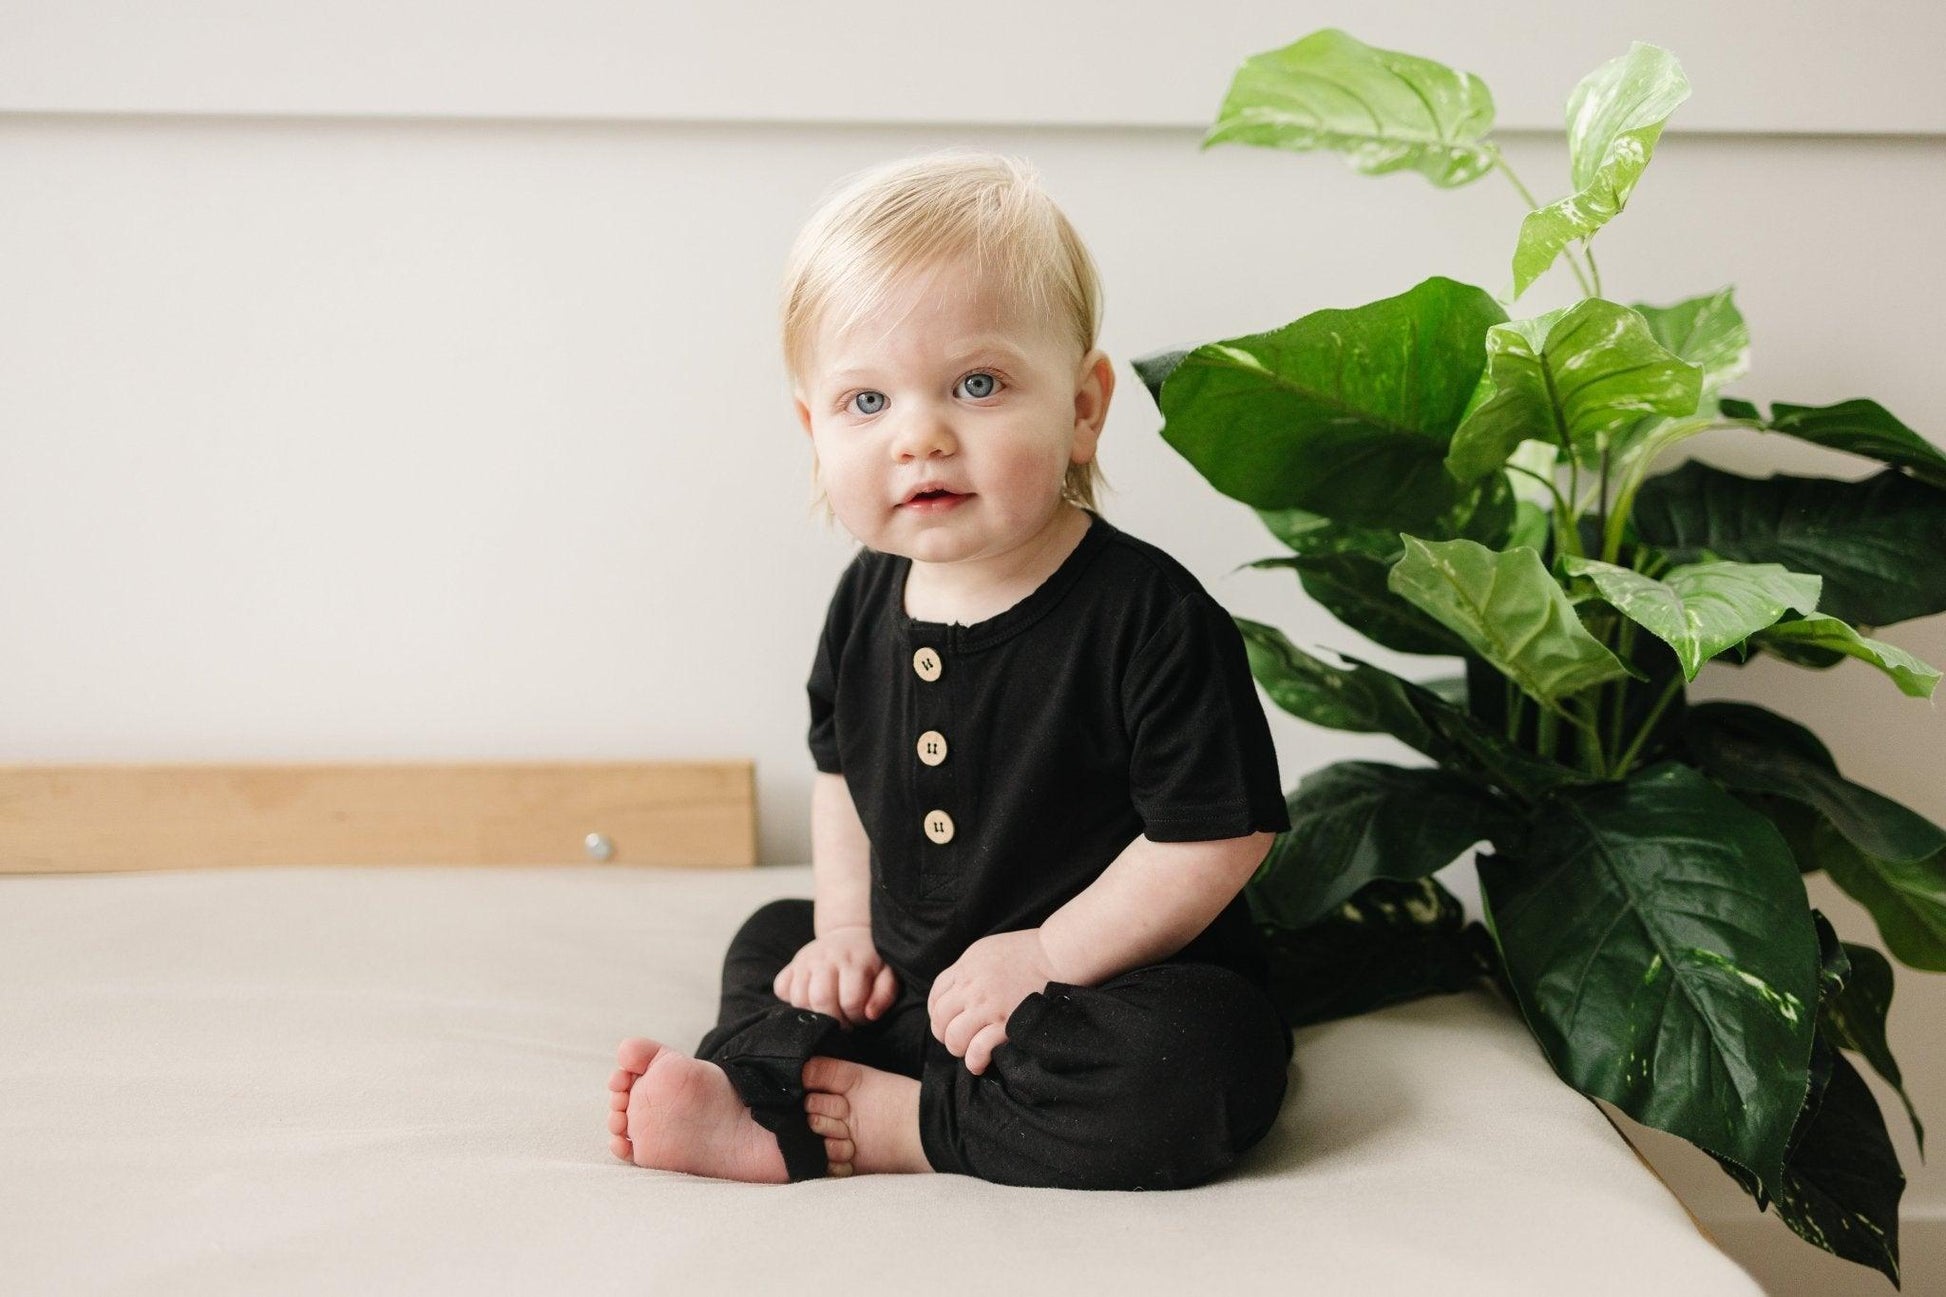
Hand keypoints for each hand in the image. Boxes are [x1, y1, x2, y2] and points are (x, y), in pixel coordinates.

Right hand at [773, 925, 899, 1029]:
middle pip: (820, 1000)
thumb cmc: (872, 962)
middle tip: (842, 1020)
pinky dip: (791, 999)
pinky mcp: (792, 963)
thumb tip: (870, 1014)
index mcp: (854, 962)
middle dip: (833, 1020)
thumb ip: (885, 995)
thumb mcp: (888, 975)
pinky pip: (781, 988)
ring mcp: (805, 960)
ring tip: (827, 1011)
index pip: (850, 1002)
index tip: (860, 1016)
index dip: (857, 1017)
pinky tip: (809, 999)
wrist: (850, 934)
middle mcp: (826, 958)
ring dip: (813, 1012)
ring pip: (798, 998)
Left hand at [927, 928, 1060, 1075]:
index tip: (947, 1021)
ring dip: (958, 1048)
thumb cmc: (1025, 952)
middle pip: (940, 1020)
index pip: (936, 996)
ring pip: (954, 1038)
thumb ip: (967, 970)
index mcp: (965, 969)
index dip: (937, 1013)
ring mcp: (988, 1007)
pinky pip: (978, 1050)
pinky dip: (974, 1061)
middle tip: (957, 1039)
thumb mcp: (985, 951)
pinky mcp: (1006, 1024)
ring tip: (968, 1051)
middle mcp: (971, 988)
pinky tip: (979, 1063)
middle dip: (945, 1034)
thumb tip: (955, 991)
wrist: (1056, 955)